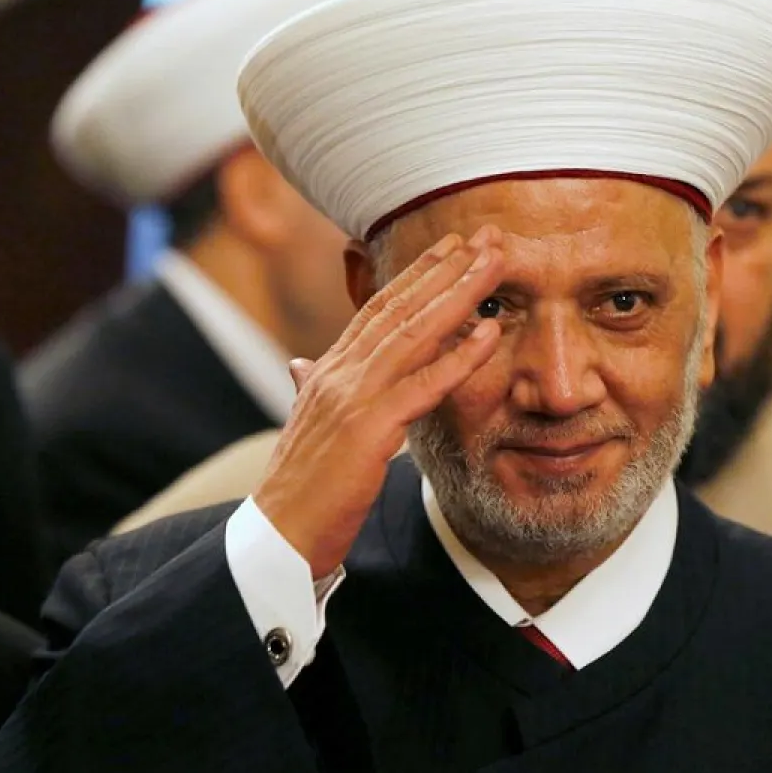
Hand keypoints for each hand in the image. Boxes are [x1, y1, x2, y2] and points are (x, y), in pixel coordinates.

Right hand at [255, 227, 505, 576]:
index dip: (415, 275)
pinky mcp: (368, 429)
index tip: (451, 247)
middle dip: (445, 267)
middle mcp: (337, 373)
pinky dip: (459, 358)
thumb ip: (310, 390)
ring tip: (494, 263)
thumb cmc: (300, 490)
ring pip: (414, 332)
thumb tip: (299, 365)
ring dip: (459, 294)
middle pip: (399, 307)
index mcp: (327, 372)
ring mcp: (352, 398)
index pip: (376, 310)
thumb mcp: (308, 430)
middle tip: (487, 235)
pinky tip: (489, 335)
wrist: (276, 537)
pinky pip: (422, 385)